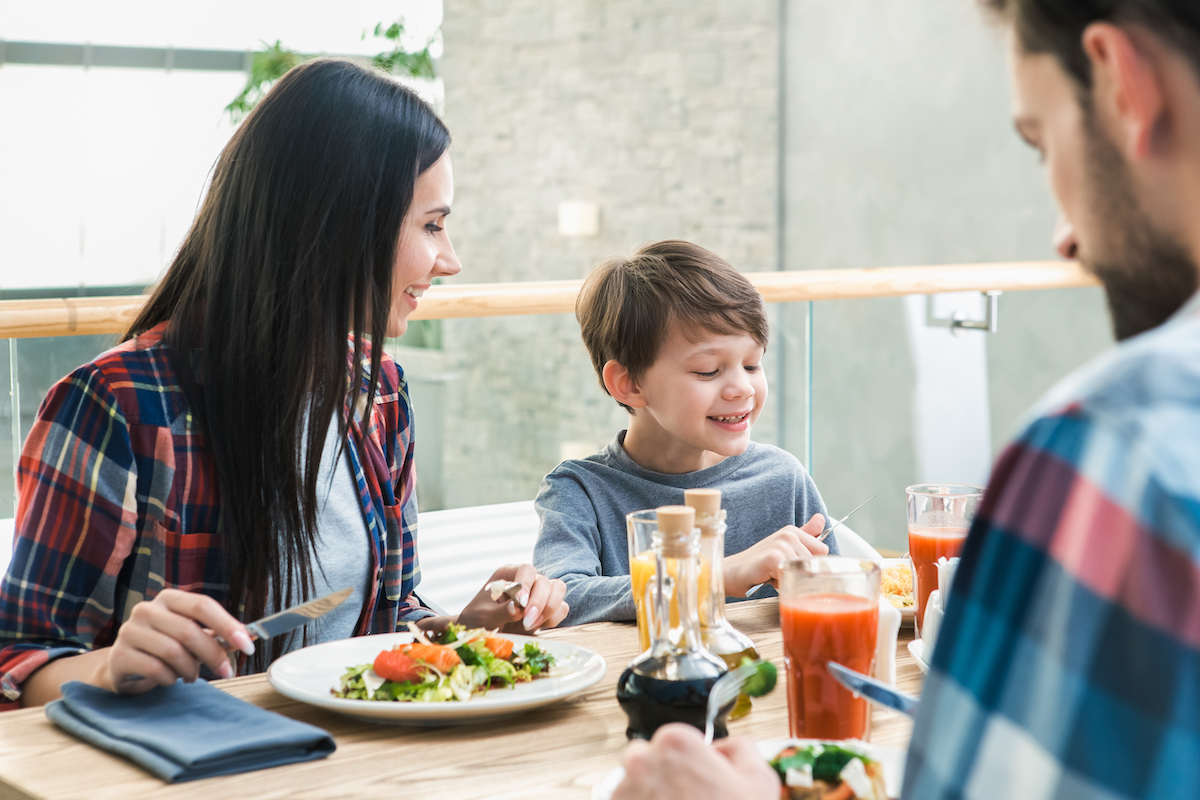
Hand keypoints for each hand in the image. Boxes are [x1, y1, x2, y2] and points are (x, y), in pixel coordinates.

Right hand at [98, 589, 254, 694]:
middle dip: (213, 655)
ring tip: (193, 675)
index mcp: (169, 598)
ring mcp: (129, 631)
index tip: (247, 645)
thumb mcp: (191, 637)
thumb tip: (250, 637)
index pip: (203, 606)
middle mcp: (147, 609)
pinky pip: (155, 669)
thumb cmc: (164, 648)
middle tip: (226, 671)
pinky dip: (170, 678)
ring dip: (191, 669)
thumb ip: (217, 635)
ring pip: (173, 651)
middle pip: (189, 631)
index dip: (228, 625)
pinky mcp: (119, 656)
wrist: (124, 666)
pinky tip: (171, 679)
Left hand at [456, 564, 568, 632]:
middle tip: (526, 622)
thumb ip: (501, 611)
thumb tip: (517, 608)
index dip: (526, 585)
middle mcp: (526, 580)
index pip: (526, 570)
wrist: (483, 635)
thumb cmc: (478, 620)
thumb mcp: (483, 616)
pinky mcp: (547, 609)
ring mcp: (539, 593)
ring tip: (529, 625)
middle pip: (545, 582)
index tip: (520, 604)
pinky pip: (562, 609)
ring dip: (548, 609)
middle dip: (538, 603)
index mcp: (509, 574)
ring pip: (558, 590)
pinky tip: (536, 627)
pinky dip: (553, 619)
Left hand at [613, 724, 779, 799]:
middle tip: (690, 799)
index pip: (676, 738)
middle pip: (647, 759)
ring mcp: (624, 793)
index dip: (693, 759)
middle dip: (665, 775)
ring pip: (633, 786)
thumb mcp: (759, 781)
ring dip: (650, 797)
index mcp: (675, 744)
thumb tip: (726, 748)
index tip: (701, 777)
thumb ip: (741, 749)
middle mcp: (642, 764)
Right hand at [722, 513, 828, 597]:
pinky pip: (792, 576)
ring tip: (773, 575)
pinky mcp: (774, 558)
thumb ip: (805, 535)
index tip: (790, 565)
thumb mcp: (783, 548)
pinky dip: (782, 583)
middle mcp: (789, 534)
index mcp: (793, 531)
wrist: (730, 573)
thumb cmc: (757, 565)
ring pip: (805, 571)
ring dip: (790, 579)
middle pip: (815, 563)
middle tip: (779, 571)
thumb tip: (821, 518)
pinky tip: (768, 578)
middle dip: (800, 573)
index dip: (808, 564)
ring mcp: (781, 544)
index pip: (822, 552)